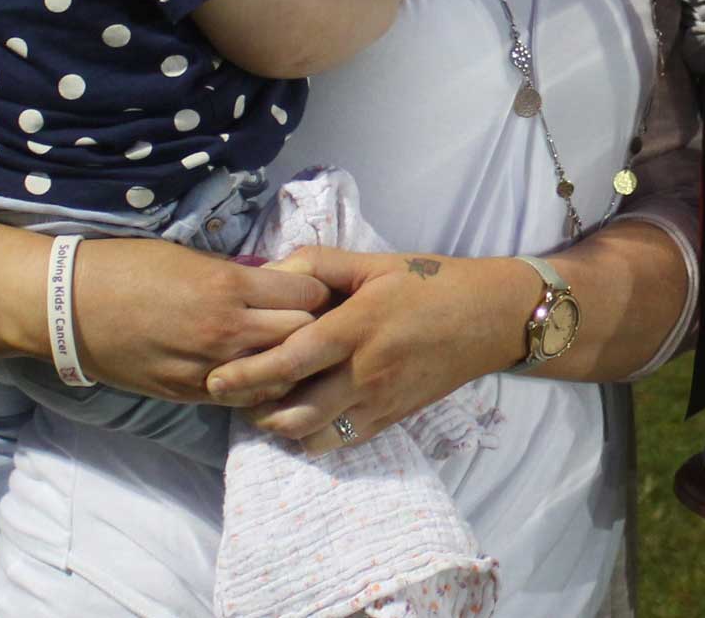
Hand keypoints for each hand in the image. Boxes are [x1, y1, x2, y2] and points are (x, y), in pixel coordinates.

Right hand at [70, 237, 329, 400]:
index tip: (311, 291)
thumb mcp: (192, 258)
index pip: (307, 296)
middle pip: (302, 336)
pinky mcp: (189, 393)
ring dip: (287, 362)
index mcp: (229, 287)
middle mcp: (226, 330)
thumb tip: (277, 284)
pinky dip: (255, 386)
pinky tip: (252, 373)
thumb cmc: (128, 268)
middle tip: (307, 323)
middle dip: (312, 328)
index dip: (316, 292)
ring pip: (278, 374)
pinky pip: (242, 397)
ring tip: (284, 351)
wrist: (70, 308)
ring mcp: (208, 367)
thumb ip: (238, 276)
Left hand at [204, 246, 529, 452]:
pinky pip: (340, 442)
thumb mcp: (377, 263)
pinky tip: (301, 416)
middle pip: (294, 409)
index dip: (247, 374)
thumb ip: (321, 263)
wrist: (490, 319)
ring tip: (263, 407)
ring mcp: (380, 402)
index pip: (291, 360)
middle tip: (227, 396)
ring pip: (313, 435)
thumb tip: (272, 271)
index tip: (214, 376)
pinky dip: (312, 437)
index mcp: (359, 327)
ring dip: (279, 427)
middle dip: (251, 409)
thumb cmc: (431, 283)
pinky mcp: (391, 419)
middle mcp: (366, 371)